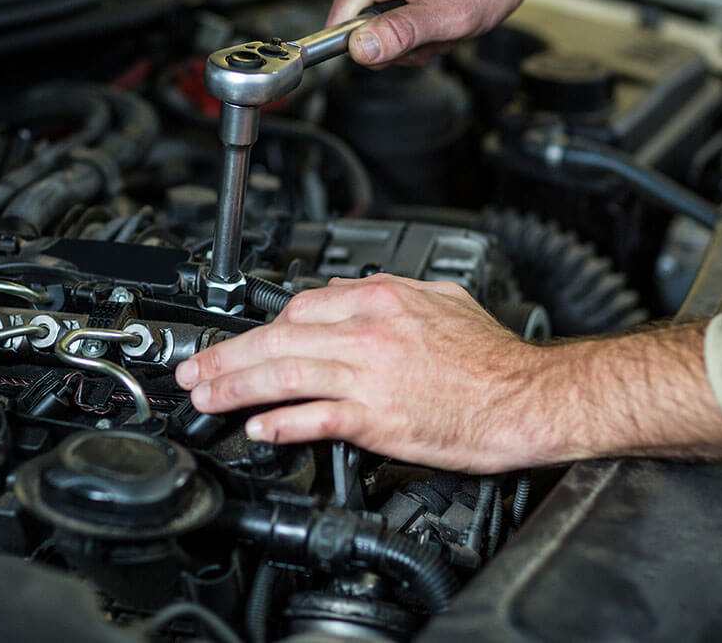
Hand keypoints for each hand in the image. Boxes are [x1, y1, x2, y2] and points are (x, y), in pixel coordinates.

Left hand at [174, 274, 567, 472]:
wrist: (525, 396)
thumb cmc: (490, 355)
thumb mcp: (442, 298)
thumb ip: (389, 293)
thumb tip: (348, 293)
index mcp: (383, 299)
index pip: (302, 306)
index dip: (264, 328)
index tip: (246, 341)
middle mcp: (369, 332)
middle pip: (279, 339)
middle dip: (227, 356)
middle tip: (196, 371)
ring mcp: (369, 375)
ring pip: (284, 375)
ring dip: (236, 387)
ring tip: (207, 399)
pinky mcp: (376, 418)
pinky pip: (315, 418)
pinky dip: (280, 423)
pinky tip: (258, 429)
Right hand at [326, 0, 545, 67]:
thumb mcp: (450, 14)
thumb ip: (402, 34)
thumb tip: (360, 50)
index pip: (339, 27)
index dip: (375, 49)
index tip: (411, 44)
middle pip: (361, 29)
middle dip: (404, 42)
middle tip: (440, 28)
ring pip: (379, 25)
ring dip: (417, 33)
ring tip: (445, 14)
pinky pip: (391, 10)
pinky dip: (419, 18)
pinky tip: (441, 6)